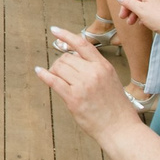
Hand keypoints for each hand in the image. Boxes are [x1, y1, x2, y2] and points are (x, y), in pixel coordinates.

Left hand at [35, 27, 137, 141]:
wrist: (120, 128)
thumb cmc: (116, 108)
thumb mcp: (111, 80)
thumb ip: (95, 68)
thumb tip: (73, 59)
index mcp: (103, 66)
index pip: (82, 44)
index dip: (66, 35)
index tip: (55, 31)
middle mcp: (93, 73)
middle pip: (66, 58)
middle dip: (60, 63)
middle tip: (61, 73)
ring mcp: (83, 85)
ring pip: (59, 67)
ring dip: (54, 71)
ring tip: (58, 79)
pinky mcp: (73, 99)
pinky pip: (53, 81)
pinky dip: (44, 75)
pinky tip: (39, 71)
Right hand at [111, 0, 159, 48]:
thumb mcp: (140, 9)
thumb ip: (128, 2)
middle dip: (128, 5)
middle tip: (122, 16)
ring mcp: (158, 4)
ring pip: (141, 5)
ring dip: (133, 13)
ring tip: (130, 22)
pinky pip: (147, 11)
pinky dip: (141, 16)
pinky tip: (140, 23)